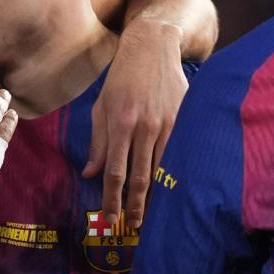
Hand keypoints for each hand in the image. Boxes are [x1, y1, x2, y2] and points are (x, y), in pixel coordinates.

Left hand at [84, 21, 187, 227]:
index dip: (112, 198)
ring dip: (155, 195)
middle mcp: (144, 126)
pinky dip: (172, 173)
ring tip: (151, 214)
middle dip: (136, 205)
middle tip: (133, 226)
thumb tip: (90, 174)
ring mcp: (167, 123)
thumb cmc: (121, 78)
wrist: (153, 46)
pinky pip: (176, 153)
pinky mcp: (183, 119)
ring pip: (161, 168)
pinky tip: (170, 188)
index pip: (115, 171)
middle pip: (140, 176)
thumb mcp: (101, 107)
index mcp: (120, 123)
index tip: (111, 218)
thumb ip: (98, 142)